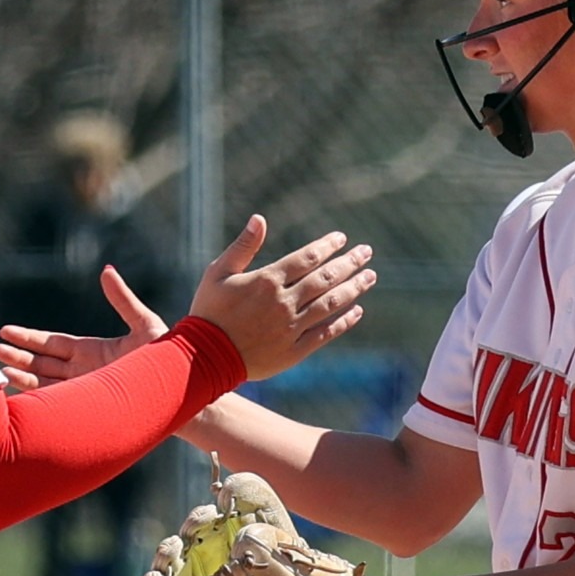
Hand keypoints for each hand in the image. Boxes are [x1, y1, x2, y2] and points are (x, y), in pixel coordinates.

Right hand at [0, 264, 166, 390]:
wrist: (180, 391)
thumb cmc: (166, 358)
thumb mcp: (143, 324)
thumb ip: (122, 300)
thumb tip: (106, 271)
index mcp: (92, 350)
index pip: (52, 343)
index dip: (29, 337)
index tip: (5, 330)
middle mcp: (83, 371)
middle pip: (41, 362)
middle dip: (16, 355)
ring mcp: (83, 391)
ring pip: (42, 383)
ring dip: (19, 375)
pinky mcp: (86, 407)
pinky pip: (54, 402)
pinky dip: (34, 396)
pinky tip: (15, 390)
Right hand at [187, 215, 374, 380]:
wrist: (204, 357)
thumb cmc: (209, 311)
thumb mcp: (218, 273)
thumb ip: (242, 246)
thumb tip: (259, 218)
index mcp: (267, 281)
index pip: (306, 258)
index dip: (327, 246)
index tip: (342, 238)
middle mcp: (284, 303)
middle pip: (325, 279)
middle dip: (349, 263)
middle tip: (366, 252)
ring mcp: (291, 328)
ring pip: (330, 304)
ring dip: (353, 289)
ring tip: (370, 276)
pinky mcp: (294, 351)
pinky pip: (325, 333)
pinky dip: (343, 321)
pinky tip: (357, 311)